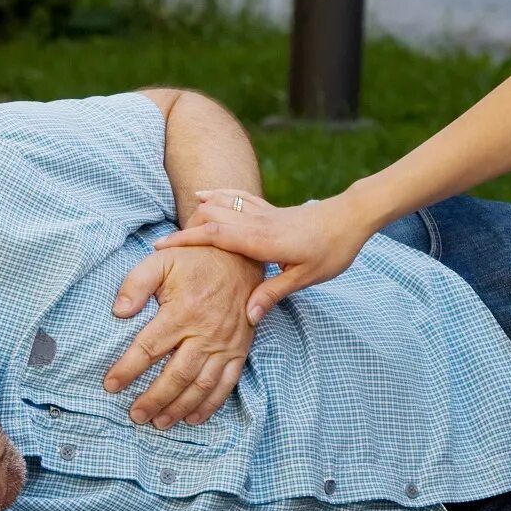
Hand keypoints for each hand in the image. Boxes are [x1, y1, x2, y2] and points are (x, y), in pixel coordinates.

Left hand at [103, 243, 260, 427]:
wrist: (240, 258)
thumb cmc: (195, 261)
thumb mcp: (161, 261)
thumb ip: (136, 283)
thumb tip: (119, 312)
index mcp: (183, 311)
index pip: (149, 348)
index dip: (127, 369)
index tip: (110, 385)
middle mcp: (205, 332)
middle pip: (176, 375)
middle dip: (154, 399)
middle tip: (135, 414)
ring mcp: (225, 344)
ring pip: (201, 385)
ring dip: (179, 408)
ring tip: (159, 422)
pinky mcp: (239, 350)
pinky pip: (226, 384)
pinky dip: (210, 405)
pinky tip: (192, 418)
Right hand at [154, 188, 373, 322]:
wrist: (351, 218)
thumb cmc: (332, 250)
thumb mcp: (305, 278)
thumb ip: (273, 294)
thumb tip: (247, 317)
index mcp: (261, 241)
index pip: (214, 237)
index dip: (186, 241)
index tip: (160, 247)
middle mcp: (256, 222)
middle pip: (210, 218)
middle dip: (184, 231)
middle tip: (163, 249)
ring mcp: (262, 212)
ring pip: (221, 204)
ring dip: (197, 213)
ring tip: (176, 229)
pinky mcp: (269, 208)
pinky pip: (237, 196)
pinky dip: (217, 194)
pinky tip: (202, 195)